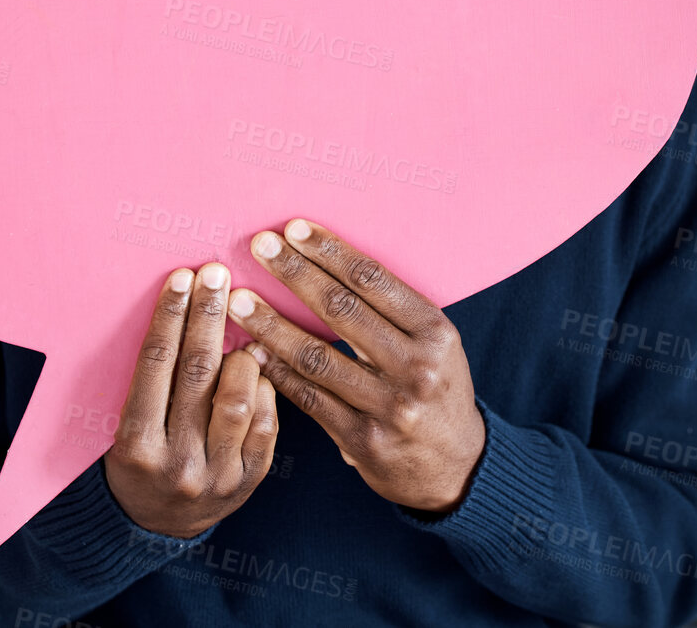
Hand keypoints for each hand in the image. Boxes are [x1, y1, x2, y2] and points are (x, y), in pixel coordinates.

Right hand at [104, 263, 279, 537]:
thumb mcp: (126, 424)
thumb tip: (190, 314)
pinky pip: (266, 425)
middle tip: (216, 275)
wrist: (153, 522)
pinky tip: (258, 364)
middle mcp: (177, 463)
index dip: (170, 316)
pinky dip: (264, 388)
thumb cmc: (138, 457)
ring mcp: (217, 476)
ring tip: (242, 328)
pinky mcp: (249, 481)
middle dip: (207, 317)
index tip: (182, 278)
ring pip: (237, 399)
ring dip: (240, 354)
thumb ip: (153, 379)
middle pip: (197, 375)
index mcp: (136, 444)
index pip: (155, 366)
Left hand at [228, 218, 485, 513]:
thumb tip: (328, 262)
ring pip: (317, 357)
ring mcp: (389, 408)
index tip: (294, 229)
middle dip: (295, 273)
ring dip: (272, 325)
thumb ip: (393, 312)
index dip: (330, 251)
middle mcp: (416, 368)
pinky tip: (253, 351)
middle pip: (342, 310)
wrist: (457, 466)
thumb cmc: (437, 389)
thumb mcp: (436, 345)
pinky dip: (278, 372)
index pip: (374, 280)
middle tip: (259, 246)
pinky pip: (310, 398)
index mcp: (436, 333)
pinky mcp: (363, 441)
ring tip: (239, 300)